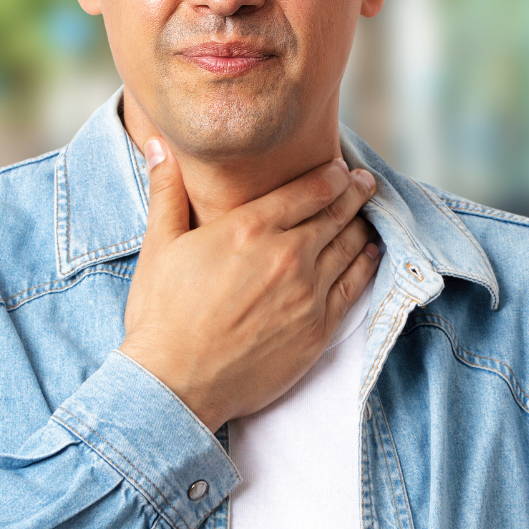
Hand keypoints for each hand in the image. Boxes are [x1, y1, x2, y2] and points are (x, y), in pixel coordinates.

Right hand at [116, 142, 380, 430]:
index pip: (308, 189)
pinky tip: (370, 253)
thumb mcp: (158, 247)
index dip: (330, 174)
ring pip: (351, 245)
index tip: (339, 167)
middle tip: (364, 182)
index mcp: (248, 228)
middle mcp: (286, 255)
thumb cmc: (161, 316)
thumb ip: (166, 192)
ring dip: (362, 224)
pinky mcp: (319, 328)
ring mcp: (308, 293)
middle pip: (336, 212)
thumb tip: (160, 145)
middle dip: (354, 192)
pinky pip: (356, 285)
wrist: (176, 383)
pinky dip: (367, 263)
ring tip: (367, 213)